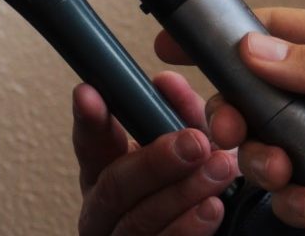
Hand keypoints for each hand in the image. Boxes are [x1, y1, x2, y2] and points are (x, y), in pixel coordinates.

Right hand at [73, 71, 237, 235]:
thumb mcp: (189, 143)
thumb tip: (167, 83)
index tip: (89, 93)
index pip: (88, 142)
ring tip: (216, 170)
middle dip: (155, 162)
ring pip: (139, 220)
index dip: (88, 119)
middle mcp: (102, 209)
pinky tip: (211, 208)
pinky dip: (188, 228)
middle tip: (194, 143)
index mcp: (103, 171)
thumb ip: (179, 112)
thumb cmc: (194, 183)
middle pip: (114, 186)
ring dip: (182, 193)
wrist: (212, 225)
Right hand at [168, 8, 304, 235]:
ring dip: (267, 164)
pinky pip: (303, 193)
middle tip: (235, 133)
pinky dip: (297, 199)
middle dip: (239, 117)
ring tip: (288, 172)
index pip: (273, 30)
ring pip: (275, 150)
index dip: (222, 35)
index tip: (174, 42)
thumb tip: (258, 49)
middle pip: (261, 97)